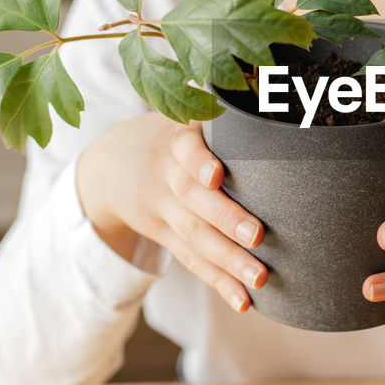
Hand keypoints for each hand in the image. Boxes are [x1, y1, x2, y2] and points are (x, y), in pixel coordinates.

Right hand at [75, 113, 266, 312]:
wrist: (110, 165)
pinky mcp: (165, 236)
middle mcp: (166, 175)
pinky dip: (219, 282)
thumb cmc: (175, 133)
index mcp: (175, 139)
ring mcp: (162, 210)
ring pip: (194, 236)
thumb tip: (274, 84)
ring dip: (228, 260)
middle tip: (259, 235)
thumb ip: (224, 107)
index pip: (184, 148)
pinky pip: (192, 261)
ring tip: (259, 278)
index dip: (198, 161)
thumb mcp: (185, 111)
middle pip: (192, 199)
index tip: (215, 175)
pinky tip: (244, 301)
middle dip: (225, 218)